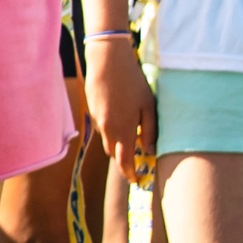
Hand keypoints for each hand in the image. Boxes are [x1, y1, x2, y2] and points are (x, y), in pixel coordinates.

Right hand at [85, 38, 151, 176]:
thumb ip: (150, 130)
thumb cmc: (133, 81)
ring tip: (130, 136)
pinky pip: (102, 127)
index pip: (125, 160)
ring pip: (107, 140)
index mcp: (123, 130)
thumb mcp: (148, 105)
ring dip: (117, 143)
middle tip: (135, 161)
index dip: (130, 173)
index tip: (136, 180)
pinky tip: (120, 115)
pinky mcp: (92, 111)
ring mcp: (97, 120)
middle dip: (123, 160)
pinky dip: (111, 129)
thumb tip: (150, 149)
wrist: (107, 61)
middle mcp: (107, 129)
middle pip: (114, 153)